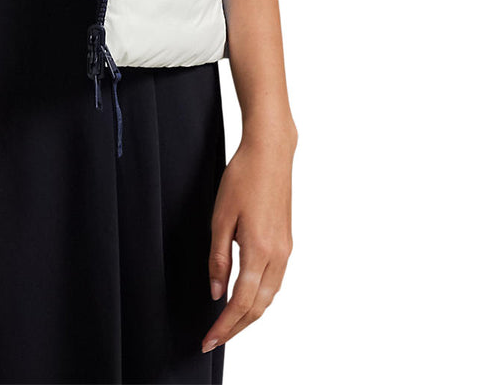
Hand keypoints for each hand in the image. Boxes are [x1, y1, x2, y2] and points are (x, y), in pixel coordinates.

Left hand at [201, 123, 295, 353]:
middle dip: (236, 328)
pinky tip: (245, 297)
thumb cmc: (242, 178)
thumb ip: (218, 258)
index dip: (224, 326)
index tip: (208, 340)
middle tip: (214, 339)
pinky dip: (259, 298)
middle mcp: (278, 256)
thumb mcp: (220, 217)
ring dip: (249, 316)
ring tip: (227, 325)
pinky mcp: (287, 242)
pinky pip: (275, 282)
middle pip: (258, 307)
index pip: (241, 302)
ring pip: (269, 297)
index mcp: (259, 250)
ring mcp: (286, 250)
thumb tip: (216, 293)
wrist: (270, 153)